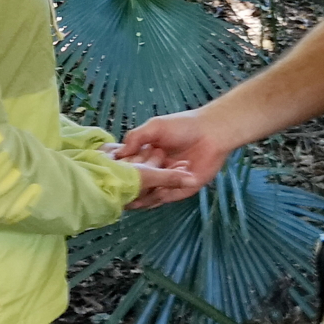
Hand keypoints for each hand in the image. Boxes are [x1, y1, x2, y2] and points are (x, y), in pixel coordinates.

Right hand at [118, 108, 238, 204]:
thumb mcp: (154, 127)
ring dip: (145, 193)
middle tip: (122, 188)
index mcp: (147, 157)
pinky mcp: (183, 190)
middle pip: (138, 186)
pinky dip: (160, 195)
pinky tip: (158, 187)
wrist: (212, 131)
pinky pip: (167, 197)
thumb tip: (118, 153)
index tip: (111, 173)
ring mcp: (169, 182)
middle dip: (131, 188)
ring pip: (150, 196)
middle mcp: (156, 171)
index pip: (129, 170)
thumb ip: (136, 138)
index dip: (120, 172)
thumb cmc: (184, 126)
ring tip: (139, 189)